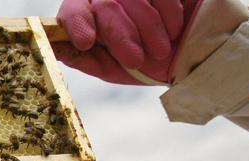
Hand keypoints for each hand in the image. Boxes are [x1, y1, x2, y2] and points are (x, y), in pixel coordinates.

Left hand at [52, 0, 247, 84]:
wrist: (196, 57)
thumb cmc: (147, 64)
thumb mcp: (111, 67)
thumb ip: (83, 57)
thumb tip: (52, 47)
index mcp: (91, 14)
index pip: (74, 9)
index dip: (77, 22)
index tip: (85, 40)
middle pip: (105, 4)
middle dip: (120, 35)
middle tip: (136, 59)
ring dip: (148, 29)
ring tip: (161, 51)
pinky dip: (168, 13)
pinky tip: (175, 29)